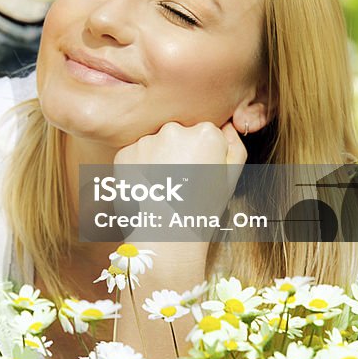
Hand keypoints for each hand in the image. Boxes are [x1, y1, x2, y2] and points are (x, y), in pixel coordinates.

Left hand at [114, 120, 247, 211]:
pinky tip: (148, 187)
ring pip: (154, 143)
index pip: (203, 131)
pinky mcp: (125, 153)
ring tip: (163, 186)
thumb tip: (226, 124)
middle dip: (178, 150)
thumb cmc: (203, 208)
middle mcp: (174, 129)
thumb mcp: (231, 176)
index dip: (202, 152)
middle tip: (180, 180)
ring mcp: (146, 140)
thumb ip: (233, 143)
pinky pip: (135, 154)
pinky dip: (139, 167)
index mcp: (205, 132)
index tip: (200, 171)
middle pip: (177, 133)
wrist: (167, 233)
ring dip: (158, 157)